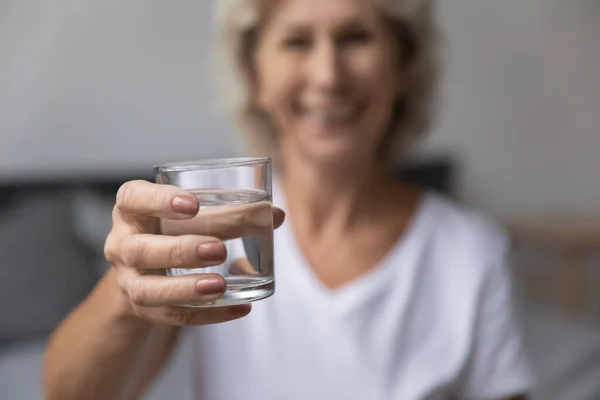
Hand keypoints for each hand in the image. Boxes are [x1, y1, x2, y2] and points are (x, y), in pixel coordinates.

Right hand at [104, 180, 284, 325]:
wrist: (149, 266)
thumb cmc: (175, 227)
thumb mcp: (192, 214)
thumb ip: (231, 212)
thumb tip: (275, 215)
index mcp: (132, 209)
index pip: (133, 198)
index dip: (159, 200)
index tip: (194, 204)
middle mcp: (122, 244)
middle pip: (140, 249)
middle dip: (180, 250)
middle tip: (219, 249)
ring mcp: (129, 280)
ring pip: (147, 290)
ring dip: (185, 288)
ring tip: (220, 285)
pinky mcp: (144, 309)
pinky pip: (172, 316)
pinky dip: (207, 314)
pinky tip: (239, 308)